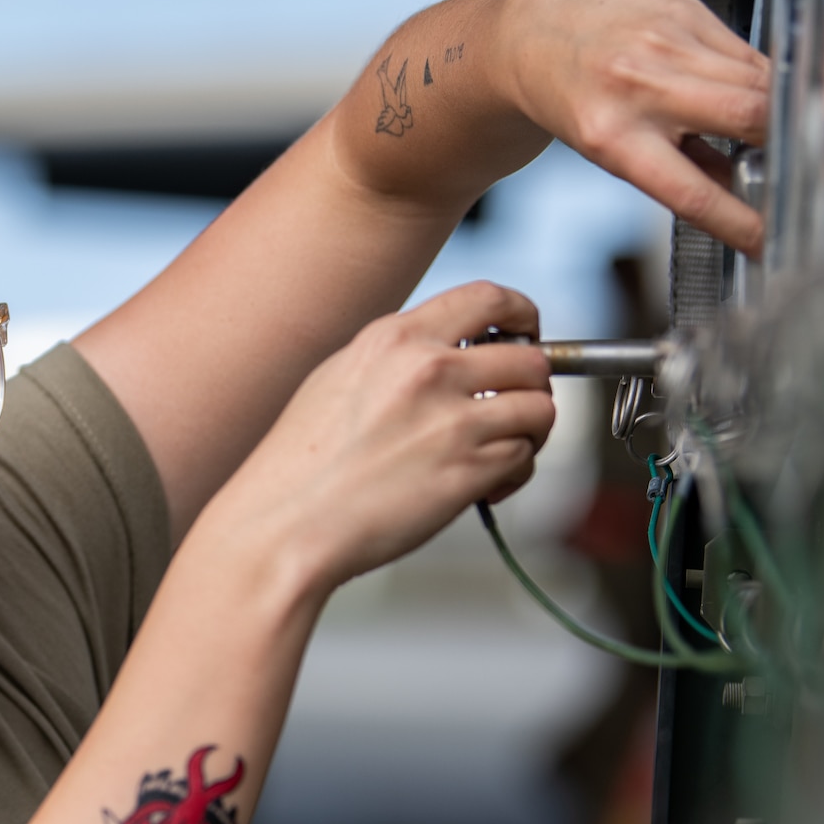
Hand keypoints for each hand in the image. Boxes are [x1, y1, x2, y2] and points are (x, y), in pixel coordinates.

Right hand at [213, 281, 554, 590]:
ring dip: (530, 435)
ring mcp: (451, 421)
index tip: (527, 336)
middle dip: (533, 387)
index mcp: (394, 337)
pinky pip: (522, 460)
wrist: (284, 524)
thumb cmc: (300, 464)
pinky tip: (483, 489)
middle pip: (531, 358)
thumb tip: (451, 355)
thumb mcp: (339, 378)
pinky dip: (513, 475)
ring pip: (539, 410)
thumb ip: (398, 358)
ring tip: (500, 455)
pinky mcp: (466, 472)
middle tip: (514, 411)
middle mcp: (428, 369)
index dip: (524, 315)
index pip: (490, 298)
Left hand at [494, 0, 770, 253]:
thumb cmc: (579, 99)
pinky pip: (748, 49)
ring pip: (758, 80)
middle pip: (748, 119)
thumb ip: (682, 168)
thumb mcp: (615, 149)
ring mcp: (664, 42)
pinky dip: (764, 75)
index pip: (692, 193)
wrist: (538, 32)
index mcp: (614, 138)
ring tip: (789, 128)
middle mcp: (640, 86)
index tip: (770, 240)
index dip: (740, 221)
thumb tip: (744, 198)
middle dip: (787, 145)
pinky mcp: (685, 9)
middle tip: (808, 166)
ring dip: (783, 108)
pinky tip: (760, 88)